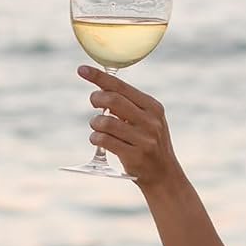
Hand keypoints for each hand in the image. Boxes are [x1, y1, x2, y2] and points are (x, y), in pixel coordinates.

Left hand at [77, 65, 179, 189]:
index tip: (82, 70)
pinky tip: (98, 139)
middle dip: (96, 99)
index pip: (121, 86)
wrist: (164, 176)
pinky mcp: (135, 156)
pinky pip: (104, 140)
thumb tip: (101, 89)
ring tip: (98, 127)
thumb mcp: (148, 121)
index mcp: (153, 107)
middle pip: (113, 100)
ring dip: (95, 123)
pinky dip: (95, 138)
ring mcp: (144, 139)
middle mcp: (151, 121)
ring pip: (105, 122)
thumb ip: (129, 106)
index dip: (99, 77)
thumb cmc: (149, 144)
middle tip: (94, 103)